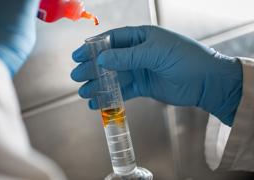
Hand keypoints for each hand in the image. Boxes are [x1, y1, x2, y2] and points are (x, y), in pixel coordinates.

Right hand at [71, 26, 242, 125]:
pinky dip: (111, 97)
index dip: (93, 47)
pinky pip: (123, 91)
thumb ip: (127, 57)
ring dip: (98, 85)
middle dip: (92, 68)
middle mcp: (138, 52)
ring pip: (114, 77)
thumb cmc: (185, 59)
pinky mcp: (143, 86)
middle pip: (109, 60)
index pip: (112, 40)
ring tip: (84, 92)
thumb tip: (102, 60)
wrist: (207, 82)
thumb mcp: (155, 53)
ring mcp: (140, 70)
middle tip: (76, 76)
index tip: (78, 55)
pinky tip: (98, 102)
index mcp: (141, 37)